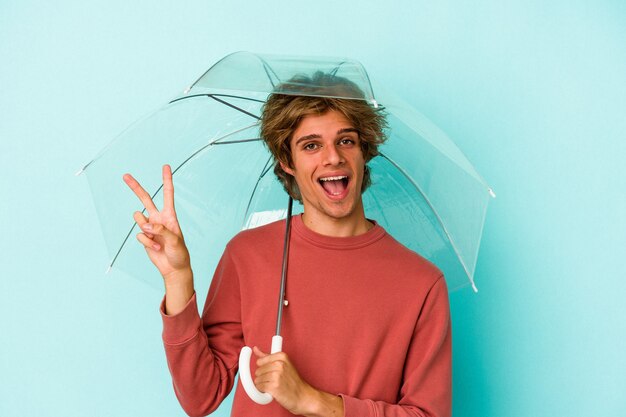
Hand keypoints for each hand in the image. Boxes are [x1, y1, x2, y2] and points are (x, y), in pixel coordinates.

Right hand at [123, 164, 190, 284]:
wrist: (174, 268)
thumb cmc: (179, 253)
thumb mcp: (175, 241)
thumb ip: (161, 231)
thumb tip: (146, 225)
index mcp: (170, 215)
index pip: (167, 194)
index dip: (166, 180)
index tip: (166, 166)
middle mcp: (158, 218)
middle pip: (145, 199)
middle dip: (135, 187)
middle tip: (125, 175)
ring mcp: (150, 227)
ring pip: (138, 219)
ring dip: (145, 230)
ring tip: (157, 242)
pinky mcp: (144, 236)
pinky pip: (139, 235)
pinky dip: (146, 243)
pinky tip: (155, 249)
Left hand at [253, 347, 315, 414]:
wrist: (302, 396)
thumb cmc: (293, 381)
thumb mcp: (283, 364)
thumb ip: (268, 356)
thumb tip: (255, 349)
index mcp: (282, 356)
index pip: (260, 361)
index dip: (264, 368)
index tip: (271, 372)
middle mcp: (280, 364)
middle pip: (258, 371)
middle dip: (263, 377)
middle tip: (274, 380)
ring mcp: (277, 376)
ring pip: (257, 380)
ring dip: (263, 385)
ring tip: (274, 385)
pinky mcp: (274, 387)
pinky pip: (259, 388)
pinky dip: (263, 391)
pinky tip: (272, 391)